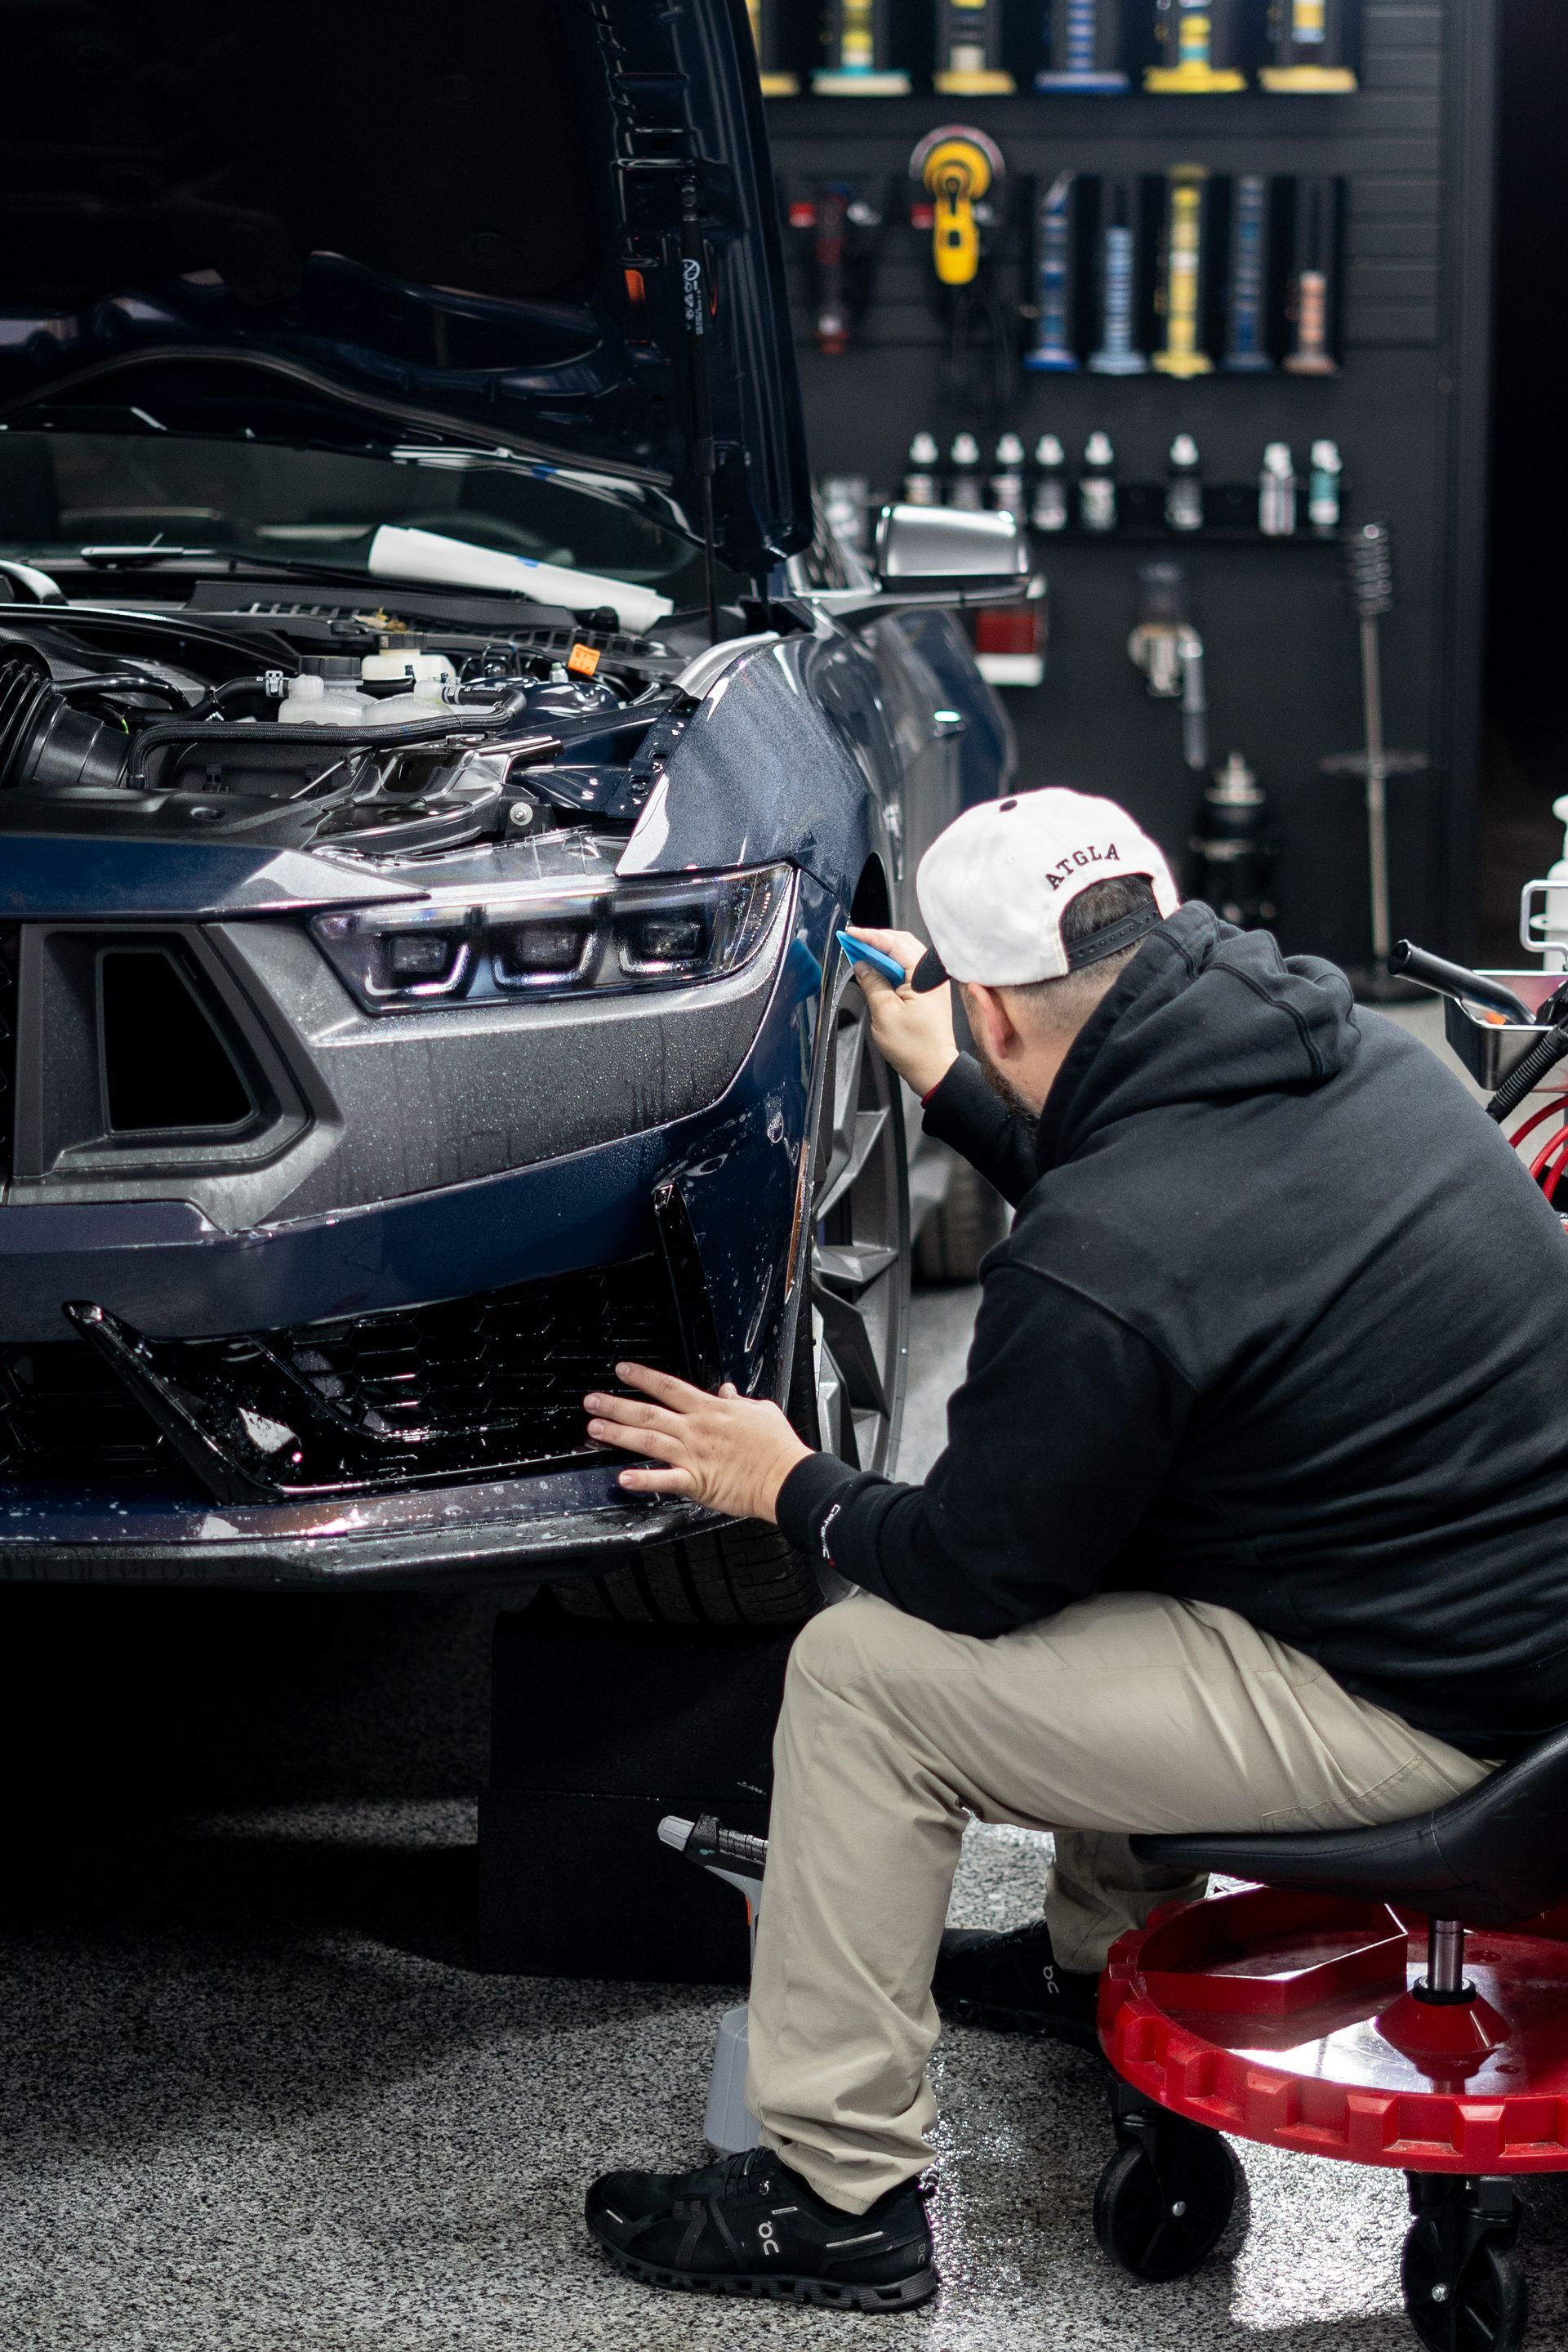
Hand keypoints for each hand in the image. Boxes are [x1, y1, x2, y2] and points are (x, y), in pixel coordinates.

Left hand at [585, 1363, 812, 1519]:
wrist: (788, 1477)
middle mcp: (696, 1429)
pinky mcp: (697, 1482)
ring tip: (594, 1429)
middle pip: (649, 1412)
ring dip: (618, 1434)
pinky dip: (643, 1480)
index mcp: (711, 1410)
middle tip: (591, 1401)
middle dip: (617, 1405)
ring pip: (648, 1440)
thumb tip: (727, 1390)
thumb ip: (739, 1401)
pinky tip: (622, 1478)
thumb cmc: (777, 1447)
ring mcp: (694, 1455)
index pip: (669, 1386)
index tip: (622, 1370)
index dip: (643, 1377)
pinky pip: (665, 1479)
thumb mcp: (761, 1411)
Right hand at [844, 926, 957, 1099]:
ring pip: (905, 953)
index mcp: (925, 976)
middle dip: (876, 939)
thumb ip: (872, 983)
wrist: (933, 1068)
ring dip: (882, 950)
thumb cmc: (915, 1048)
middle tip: (852, 941)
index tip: (851, 935)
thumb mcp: (884, 1013)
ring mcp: (933, 981)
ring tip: (861, 952)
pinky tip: (876, 967)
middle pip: (902, 942)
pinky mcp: (929, 990)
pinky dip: (891, 963)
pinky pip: (909, 967)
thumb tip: (862, 966)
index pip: (894, 944)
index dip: (869, 937)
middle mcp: (933, 974)